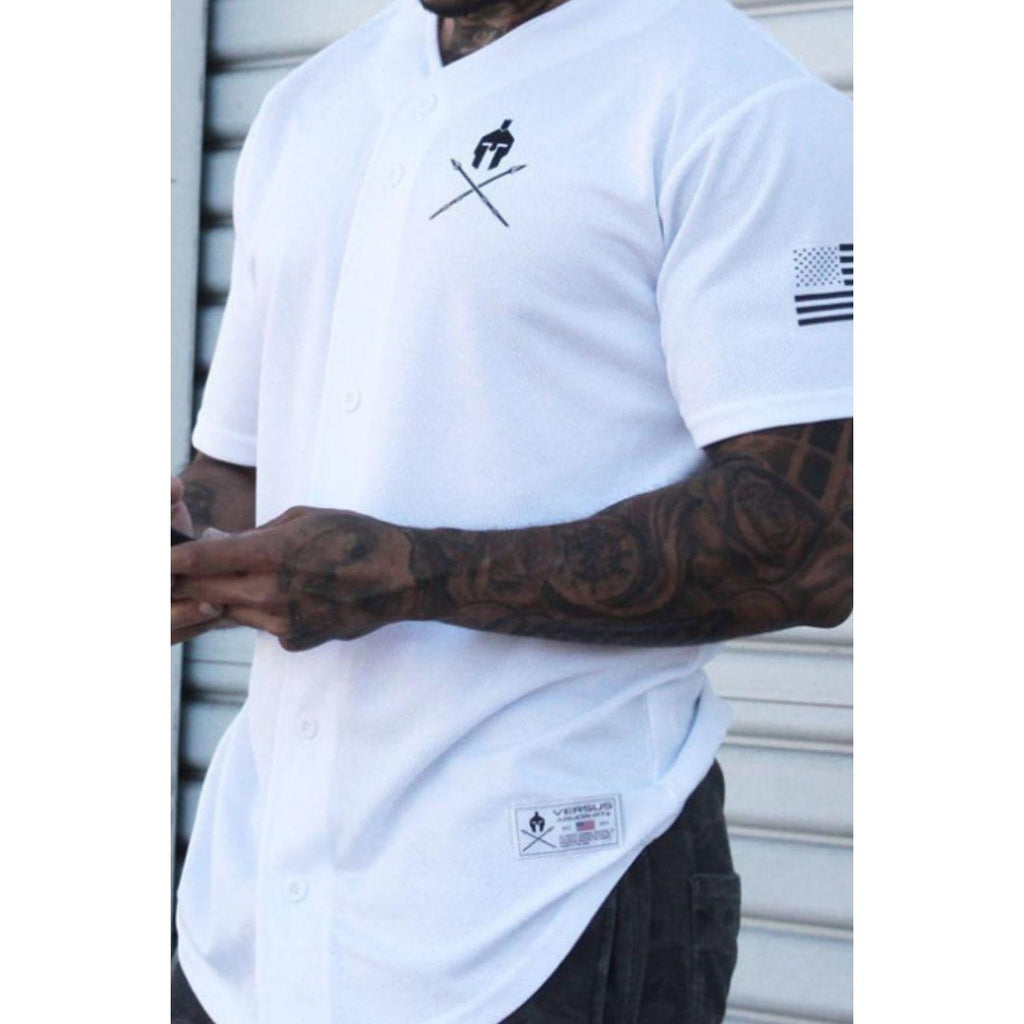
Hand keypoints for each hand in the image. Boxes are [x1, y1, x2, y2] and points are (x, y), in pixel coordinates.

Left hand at [170, 507, 417, 650]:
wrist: (403, 578)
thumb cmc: (357, 536)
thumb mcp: (304, 517)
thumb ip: (259, 533)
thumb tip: (226, 542)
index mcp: (271, 554)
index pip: (202, 562)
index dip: (172, 562)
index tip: (154, 560)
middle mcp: (271, 593)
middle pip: (208, 593)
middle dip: (191, 583)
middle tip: (178, 575)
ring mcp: (283, 623)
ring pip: (232, 613)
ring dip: (227, 597)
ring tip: (243, 578)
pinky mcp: (297, 641)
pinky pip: (263, 627)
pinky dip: (262, 612)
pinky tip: (287, 596)